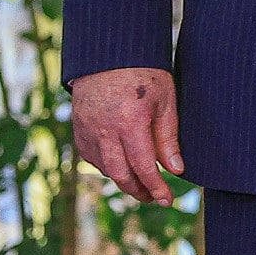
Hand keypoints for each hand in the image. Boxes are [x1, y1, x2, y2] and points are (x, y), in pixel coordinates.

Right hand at [71, 67, 184, 205]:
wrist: (108, 55)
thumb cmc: (144, 74)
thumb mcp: (165, 101)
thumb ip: (168, 137)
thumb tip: (176, 169)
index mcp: (130, 122)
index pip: (143, 166)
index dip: (156, 186)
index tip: (168, 199)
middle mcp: (105, 131)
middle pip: (121, 174)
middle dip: (139, 191)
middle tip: (155, 198)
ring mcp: (88, 131)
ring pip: (106, 169)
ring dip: (124, 181)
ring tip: (143, 186)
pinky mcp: (79, 131)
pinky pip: (93, 158)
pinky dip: (109, 167)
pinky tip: (123, 167)